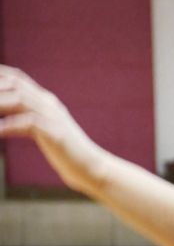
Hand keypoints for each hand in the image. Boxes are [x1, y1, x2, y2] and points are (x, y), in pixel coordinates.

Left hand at [0, 66, 108, 192]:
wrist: (91, 167)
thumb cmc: (66, 151)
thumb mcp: (47, 129)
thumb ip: (30, 117)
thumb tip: (11, 112)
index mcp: (47, 102)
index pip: (19, 79)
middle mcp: (50, 106)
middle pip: (16, 86)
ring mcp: (54, 119)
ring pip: (21, 101)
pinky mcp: (56, 135)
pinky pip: (30, 123)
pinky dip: (10, 125)